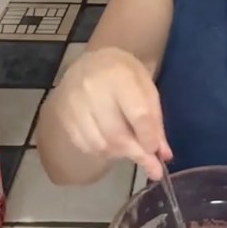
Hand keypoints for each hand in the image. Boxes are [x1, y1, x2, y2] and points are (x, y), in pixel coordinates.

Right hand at [55, 46, 171, 179]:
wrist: (91, 62)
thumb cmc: (124, 75)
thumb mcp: (147, 89)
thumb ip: (155, 121)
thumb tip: (163, 155)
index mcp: (120, 77)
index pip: (138, 115)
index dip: (149, 139)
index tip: (158, 154)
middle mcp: (92, 89)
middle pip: (116, 135)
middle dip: (136, 153)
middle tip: (150, 165)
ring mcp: (74, 104)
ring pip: (100, 145)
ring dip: (119, 154)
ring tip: (129, 149)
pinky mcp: (63, 116)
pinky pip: (85, 145)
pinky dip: (102, 152)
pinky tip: (111, 145)